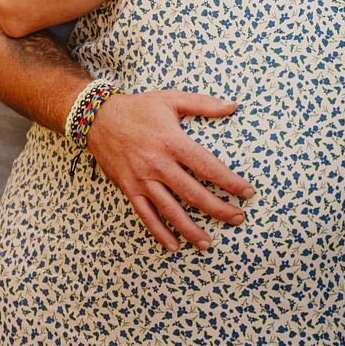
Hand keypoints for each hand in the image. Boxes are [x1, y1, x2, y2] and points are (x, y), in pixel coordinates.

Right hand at [85, 90, 255, 250]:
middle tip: (237, 219)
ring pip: (171, 210)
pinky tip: (174, 246)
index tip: (247, 193)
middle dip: (219, 209)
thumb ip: (203, 104)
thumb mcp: (171, 99)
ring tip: (209, 243)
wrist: (96, 117)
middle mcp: (158, 164)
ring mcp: (142, 179)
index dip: (230, 182)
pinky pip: (146, 215)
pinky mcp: (129, 188)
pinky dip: (160, 233)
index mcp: (172, 141)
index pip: (208, 167)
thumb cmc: (137, 107)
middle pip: (194, 193)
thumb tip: (233, 106)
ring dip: (191, 229)